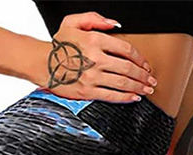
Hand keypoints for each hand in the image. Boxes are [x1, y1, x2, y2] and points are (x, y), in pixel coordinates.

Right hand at [38, 12, 156, 102]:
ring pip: (122, 82)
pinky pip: (111, 95)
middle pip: (127, 67)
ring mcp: (92, 76)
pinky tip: (134, 97)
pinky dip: (126, 97)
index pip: (125, 49)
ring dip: (138, 86)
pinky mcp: (87, 91)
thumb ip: (95, 18)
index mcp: (94, 40)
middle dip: (143, 75)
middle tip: (151, 79)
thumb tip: (115, 25)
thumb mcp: (73, 22)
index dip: (139, 57)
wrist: (40, 63)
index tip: (145, 64)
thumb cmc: (57, 45)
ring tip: (147, 89)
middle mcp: (95, 59)